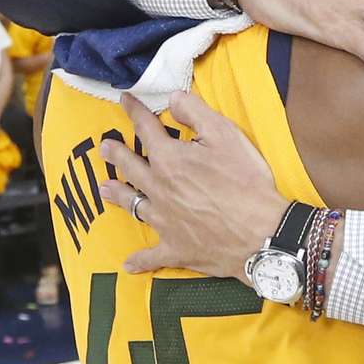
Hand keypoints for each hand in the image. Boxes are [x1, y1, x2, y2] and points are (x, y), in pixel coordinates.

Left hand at [99, 92, 285, 280]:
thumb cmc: (246, 182)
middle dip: (117, 154)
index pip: (146, 129)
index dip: (134, 112)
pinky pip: (152, 255)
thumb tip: (173, 98)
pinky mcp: (175, 248)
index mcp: (170, 159)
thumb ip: (196, 113)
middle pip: (131, 167)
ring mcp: (164, 220)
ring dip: (118, 195)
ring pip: (134, 205)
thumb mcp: (226, 136)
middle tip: (104, 147)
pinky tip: (129, 265)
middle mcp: (159, 188)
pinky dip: (140, 260)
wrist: (259, 233)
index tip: (124, 101)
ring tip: (104, 189)